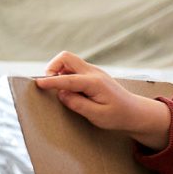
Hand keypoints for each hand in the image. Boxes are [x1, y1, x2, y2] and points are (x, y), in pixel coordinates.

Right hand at [35, 51, 170, 149]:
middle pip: (66, 57)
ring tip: (60, 89)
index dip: (51, 81)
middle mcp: (94, 73)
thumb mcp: (97, 115)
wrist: (134, 112)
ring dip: (58, 71)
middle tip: (49, 84)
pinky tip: (68, 89)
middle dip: (52, 68)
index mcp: (95, 83)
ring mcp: (93, 71)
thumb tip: (61, 93)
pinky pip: (73, 68)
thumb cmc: (117, 116)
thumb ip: (78, 104)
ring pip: (68, 61)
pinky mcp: (92, 75)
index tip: (37, 83)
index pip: (68, 79)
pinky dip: (65, 74)